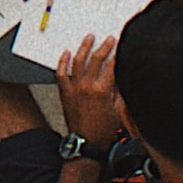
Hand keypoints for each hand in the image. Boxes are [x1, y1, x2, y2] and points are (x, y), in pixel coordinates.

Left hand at [54, 33, 127, 149]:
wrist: (88, 144)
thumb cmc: (104, 132)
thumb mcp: (119, 111)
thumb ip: (119, 91)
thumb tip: (120, 76)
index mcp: (103, 90)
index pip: (111, 65)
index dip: (117, 54)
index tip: (121, 47)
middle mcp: (87, 86)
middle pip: (96, 59)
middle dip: (104, 47)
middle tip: (108, 40)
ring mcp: (74, 89)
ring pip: (78, 62)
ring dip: (84, 48)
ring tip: (88, 39)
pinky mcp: (65, 93)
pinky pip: (61, 73)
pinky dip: (63, 62)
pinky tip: (66, 53)